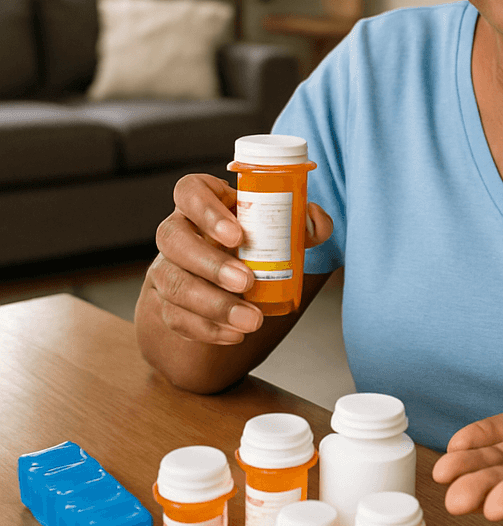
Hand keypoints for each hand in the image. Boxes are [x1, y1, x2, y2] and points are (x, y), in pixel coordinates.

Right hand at [145, 173, 332, 344]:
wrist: (230, 280)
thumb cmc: (255, 242)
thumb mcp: (280, 227)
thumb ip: (302, 222)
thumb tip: (315, 221)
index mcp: (203, 201)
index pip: (189, 191)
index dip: (207, 210)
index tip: (238, 234)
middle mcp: (177, 230)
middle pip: (172, 238)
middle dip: (210, 263)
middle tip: (247, 282)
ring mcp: (166, 266)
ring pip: (171, 282)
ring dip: (212, 304)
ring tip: (250, 320)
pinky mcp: (165, 301)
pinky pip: (175, 316)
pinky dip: (207, 329)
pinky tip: (234, 334)